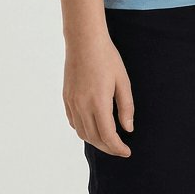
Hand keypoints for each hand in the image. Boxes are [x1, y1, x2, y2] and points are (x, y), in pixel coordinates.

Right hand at [63, 34, 133, 157]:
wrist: (84, 41)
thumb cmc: (107, 58)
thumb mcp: (123, 81)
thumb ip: (126, 107)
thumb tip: (127, 129)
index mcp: (98, 103)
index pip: (107, 136)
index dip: (117, 148)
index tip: (127, 152)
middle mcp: (82, 106)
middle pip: (94, 138)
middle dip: (108, 148)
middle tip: (120, 149)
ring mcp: (72, 103)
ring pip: (82, 132)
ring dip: (95, 141)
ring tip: (108, 141)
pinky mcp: (67, 98)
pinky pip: (74, 122)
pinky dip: (84, 130)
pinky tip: (93, 128)